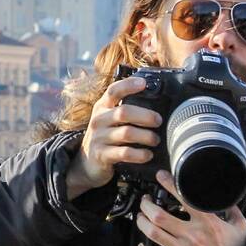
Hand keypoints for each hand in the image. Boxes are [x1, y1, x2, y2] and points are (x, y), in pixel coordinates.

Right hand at [64, 76, 163, 200]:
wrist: (87, 162)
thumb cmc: (106, 136)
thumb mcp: (109, 119)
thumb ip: (124, 109)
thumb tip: (154, 98)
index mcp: (102, 107)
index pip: (113, 91)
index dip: (128, 85)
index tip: (144, 83)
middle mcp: (99, 120)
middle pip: (124, 112)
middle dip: (145, 116)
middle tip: (158, 121)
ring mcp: (99, 138)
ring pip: (127, 133)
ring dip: (146, 136)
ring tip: (155, 140)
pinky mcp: (102, 155)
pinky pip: (125, 153)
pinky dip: (140, 154)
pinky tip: (148, 155)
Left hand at [134, 170, 245, 245]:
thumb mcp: (239, 228)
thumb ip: (232, 210)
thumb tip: (225, 196)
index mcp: (208, 223)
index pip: (184, 198)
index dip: (168, 184)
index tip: (160, 177)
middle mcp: (192, 236)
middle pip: (159, 215)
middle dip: (146, 204)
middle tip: (145, 200)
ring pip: (152, 232)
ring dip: (142, 222)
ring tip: (141, 216)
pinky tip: (143, 243)